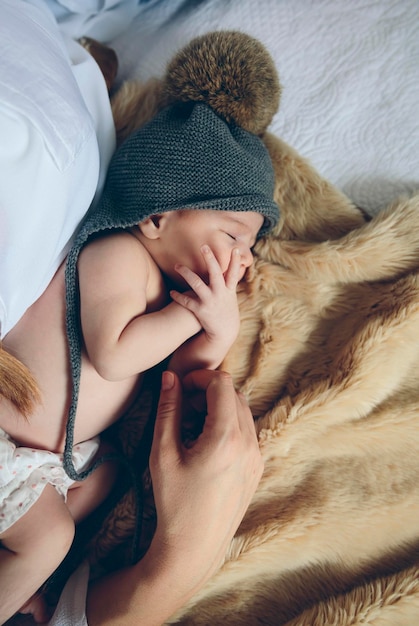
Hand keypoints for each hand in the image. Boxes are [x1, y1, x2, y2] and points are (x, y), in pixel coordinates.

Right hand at [148, 369, 263, 589]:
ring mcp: (257, 456)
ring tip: (192, 428)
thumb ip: (167, 410)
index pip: (221, 383)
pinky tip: (206, 445)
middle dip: (208, 392)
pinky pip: (247, 431)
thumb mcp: (163, 454)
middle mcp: (249, 444)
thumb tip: (170, 378)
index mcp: (226, 437)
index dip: (199, 378)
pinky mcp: (257, 468)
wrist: (195, 547)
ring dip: (219, 408)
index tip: (180, 388)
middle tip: (183, 409)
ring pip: (242, 412)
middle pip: (234, 394)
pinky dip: (228, 425)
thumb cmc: (175, 502)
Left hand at [170, 245, 240, 350]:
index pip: (233, 273)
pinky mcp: (201, 311)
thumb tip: (232, 266)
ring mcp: (210, 302)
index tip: (235, 249)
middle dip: (210, 259)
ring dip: (186, 273)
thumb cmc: (226, 309)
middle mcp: (220, 294)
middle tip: (204, 247)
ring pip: (197, 284)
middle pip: (215, 274)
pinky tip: (172, 292)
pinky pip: (187, 301)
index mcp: (229, 290)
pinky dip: (178, 296)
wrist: (225, 332)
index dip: (235, 261)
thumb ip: (228, 281)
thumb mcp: (231, 295)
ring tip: (177, 266)